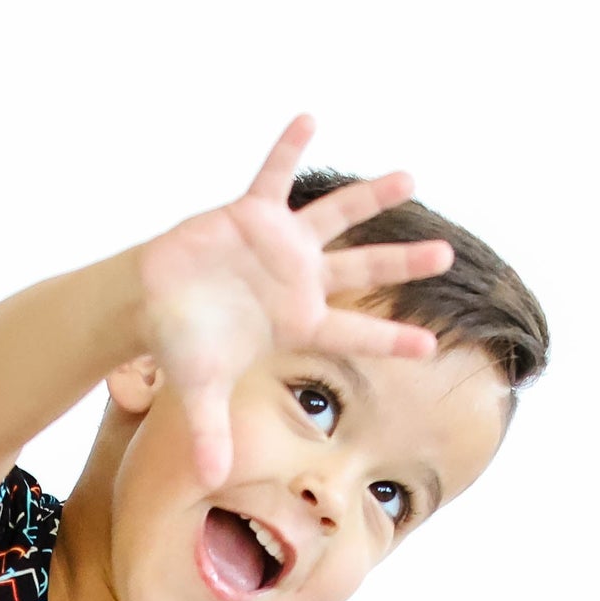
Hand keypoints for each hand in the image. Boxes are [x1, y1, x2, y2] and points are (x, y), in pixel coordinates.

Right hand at [136, 113, 456, 489]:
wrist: (153, 304)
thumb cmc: (184, 346)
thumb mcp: (198, 393)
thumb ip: (208, 433)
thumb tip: (206, 482)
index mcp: (297, 323)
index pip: (353, 335)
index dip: (390, 342)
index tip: (431, 347)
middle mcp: (299, 281)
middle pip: (362, 269)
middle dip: (403, 262)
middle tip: (446, 252)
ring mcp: (279, 246)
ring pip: (335, 217)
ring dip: (370, 197)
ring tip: (409, 178)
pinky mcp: (250, 215)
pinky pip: (272, 174)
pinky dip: (289, 148)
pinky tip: (310, 118)